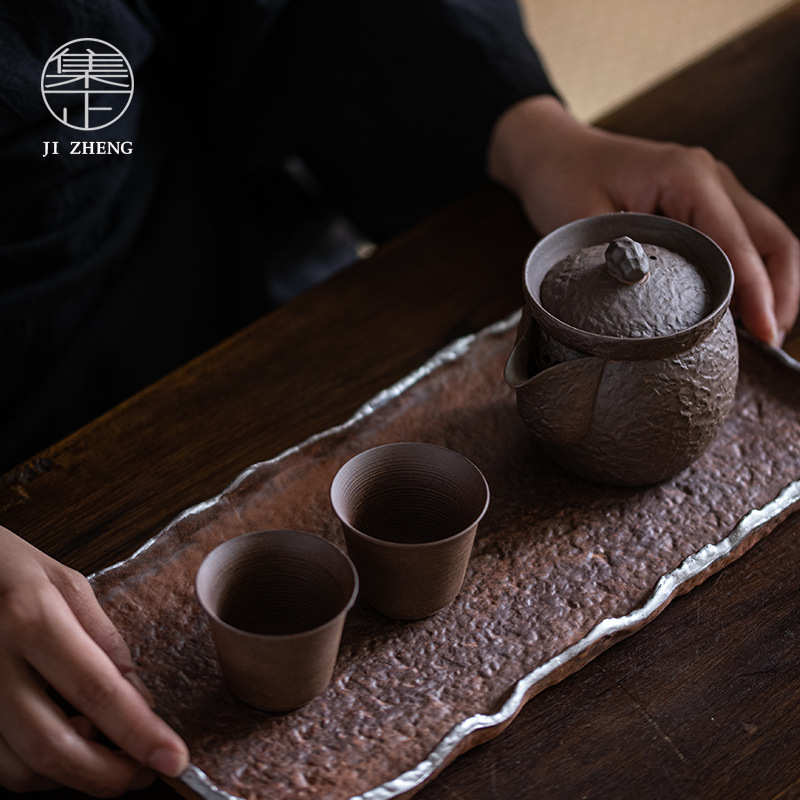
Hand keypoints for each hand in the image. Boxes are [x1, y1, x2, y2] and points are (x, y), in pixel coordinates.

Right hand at [0, 526, 188, 794]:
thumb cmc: (9, 568)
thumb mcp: (64, 583)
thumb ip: (103, 638)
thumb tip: (140, 697)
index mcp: (30, 618)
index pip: (96, 690)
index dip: (139, 733)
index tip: (174, 759)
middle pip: (52, 745)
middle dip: (107, 774)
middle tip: (145, 773)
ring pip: (18, 768)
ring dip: (72, 777)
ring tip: (111, 759)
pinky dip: (36, 770)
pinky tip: (66, 747)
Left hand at [488, 95, 799, 346]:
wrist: (554, 152)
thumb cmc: (564, 179)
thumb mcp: (582, 223)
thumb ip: (618, 259)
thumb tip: (648, 303)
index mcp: (687, 177)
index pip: (738, 243)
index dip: (755, 293)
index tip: (763, 335)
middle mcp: (712, 179)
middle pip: (772, 241)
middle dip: (778, 295)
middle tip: (767, 345)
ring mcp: (713, 191)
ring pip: (765, 242)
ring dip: (769, 288)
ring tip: (757, 337)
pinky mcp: (702, 207)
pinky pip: (741, 244)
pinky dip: (748, 278)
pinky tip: (734, 313)